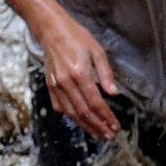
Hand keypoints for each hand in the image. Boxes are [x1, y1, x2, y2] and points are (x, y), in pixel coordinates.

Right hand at [36, 13, 121, 140]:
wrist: (51, 30)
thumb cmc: (76, 37)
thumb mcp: (97, 51)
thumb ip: (106, 74)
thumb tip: (114, 94)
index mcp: (80, 74)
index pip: (96, 102)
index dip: (106, 117)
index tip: (115, 126)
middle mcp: (66, 82)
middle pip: (83, 112)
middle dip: (98, 126)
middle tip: (109, 135)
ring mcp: (56, 85)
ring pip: (71, 112)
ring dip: (85, 125)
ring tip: (97, 133)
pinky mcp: (50, 85)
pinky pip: (59, 106)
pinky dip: (70, 116)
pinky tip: (79, 120)